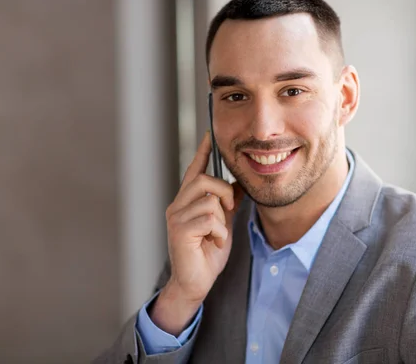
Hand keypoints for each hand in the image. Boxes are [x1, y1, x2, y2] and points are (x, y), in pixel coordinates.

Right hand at [151, 131, 243, 333]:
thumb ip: (228, 203)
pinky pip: (209, 219)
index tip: (211, 133)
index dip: (203, 151)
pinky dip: (219, 232)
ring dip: (222, 220)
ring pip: (210, 201)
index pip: (195, 169)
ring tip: (217, 235)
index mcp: (187, 200)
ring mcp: (176, 217)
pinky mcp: (179, 231)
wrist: (196, 282)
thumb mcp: (223, 223)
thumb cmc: (207, 252)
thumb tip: (239, 184)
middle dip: (224, 193)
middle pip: (204, 180)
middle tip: (229, 210)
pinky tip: (213, 243)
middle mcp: (177, 205)